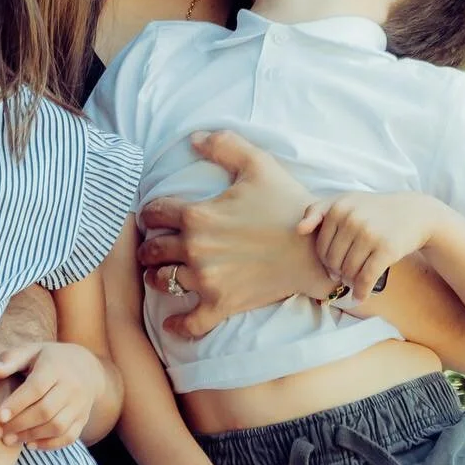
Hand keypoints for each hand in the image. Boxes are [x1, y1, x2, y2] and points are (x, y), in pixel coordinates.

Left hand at [0, 341, 103, 449]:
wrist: (87, 367)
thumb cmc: (49, 359)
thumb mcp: (31, 351)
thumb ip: (10, 360)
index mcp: (55, 367)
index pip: (36, 388)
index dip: (17, 403)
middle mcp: (71, 386)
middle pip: (46, 411)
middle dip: (19, 424)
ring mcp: (80, 405)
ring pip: (57, 426)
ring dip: (31, 436)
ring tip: (9, 439)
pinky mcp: (83, 419)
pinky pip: (68, 437)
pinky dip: (48, 444)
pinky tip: (30, 444)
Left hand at [139, 131, 329, 339]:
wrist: (317, 249)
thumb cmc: (288, 204)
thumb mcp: (258, 164)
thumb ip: (224, 145)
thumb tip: (194, 138)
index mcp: (197, 215)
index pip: (153, 213)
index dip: (148, 213)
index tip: (151, 216)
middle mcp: (194, 249)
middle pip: (152, 250)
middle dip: (148, 247)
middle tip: (151, 247)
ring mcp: (207, 279)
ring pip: (163, 282)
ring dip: (156, 277)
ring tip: (158, 274)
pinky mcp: (223, 304)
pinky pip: (191, 323)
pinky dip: (178, 325)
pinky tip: (171, 324)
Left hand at [300, 191, 445, 300]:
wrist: (413, 213)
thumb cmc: (373, 210)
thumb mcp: (345, 201)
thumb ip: (317, 210)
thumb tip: (298, 230)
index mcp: (338, 207)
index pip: (321, 247)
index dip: (325, 261)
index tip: (333, 266)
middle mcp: (352, 219)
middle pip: (333, 261)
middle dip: (337, 273)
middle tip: (344, 276)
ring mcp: (369, 234)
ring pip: (349, 271)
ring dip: (349, 282)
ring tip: (353, 282)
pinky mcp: (386, 249)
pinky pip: (366, 278)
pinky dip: (361, 291)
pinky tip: (360, 297)